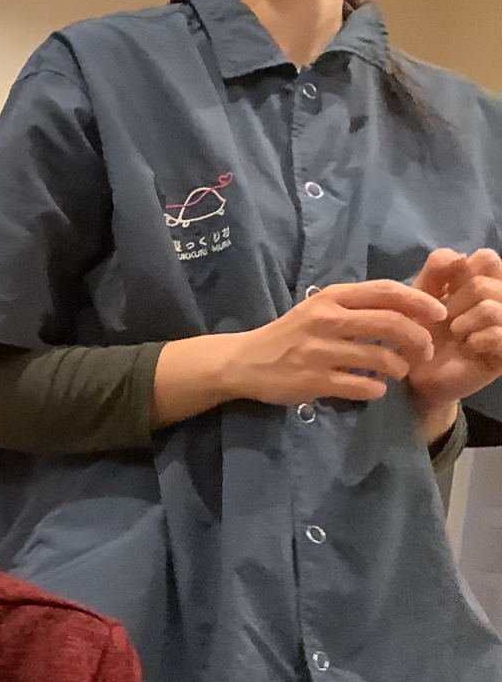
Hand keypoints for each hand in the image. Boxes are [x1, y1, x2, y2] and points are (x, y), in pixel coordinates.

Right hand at [152, 280, 445, 427]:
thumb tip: (408, 308)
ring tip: (398, 372)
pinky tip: (374, 388)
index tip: (438, 316)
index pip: (386, 292)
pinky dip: (375, 389)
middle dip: (417, 339)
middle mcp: (325, 320)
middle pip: (390, 324)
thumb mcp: (319, 308)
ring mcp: (318, 351)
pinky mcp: (312, 380)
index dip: (420, 302)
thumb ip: (357, 306)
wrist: (243, 361)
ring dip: (398, 367)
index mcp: (331, 297)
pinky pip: (359, 385)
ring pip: (379, 357)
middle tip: (424, 352)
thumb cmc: (289, 335)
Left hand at [409, 248, 501, 436]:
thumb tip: (460, 255)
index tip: (444, 293)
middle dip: (455, 302)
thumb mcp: (420, 298)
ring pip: (493, 307)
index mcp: (484, 282)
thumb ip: (436, 271)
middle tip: (445, 321)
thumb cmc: (420, 334)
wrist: (416, 377)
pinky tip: (469, 346)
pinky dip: (477, 339)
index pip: (487, 258)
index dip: (461, 274)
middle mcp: (500, 300)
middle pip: (485, 283)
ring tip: (455, 334)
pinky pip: (498, 334)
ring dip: (464, 322)